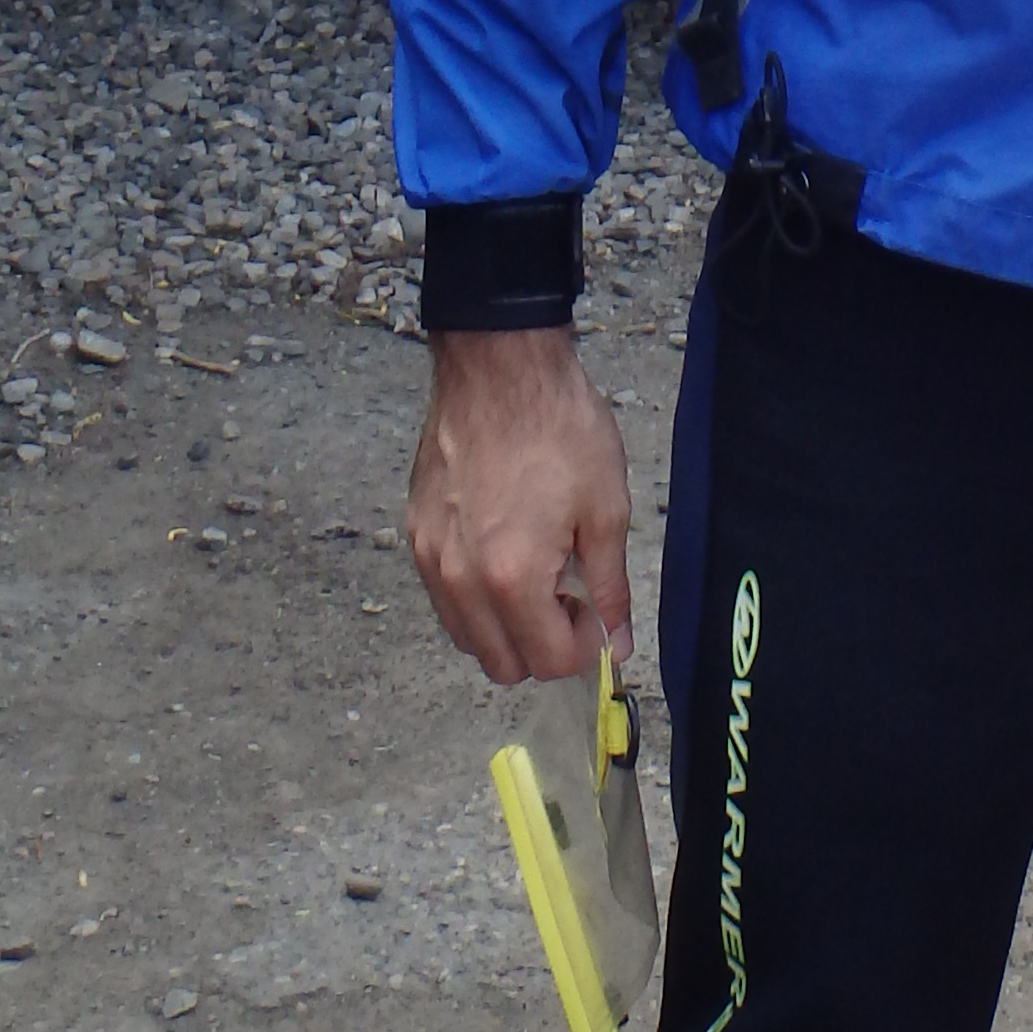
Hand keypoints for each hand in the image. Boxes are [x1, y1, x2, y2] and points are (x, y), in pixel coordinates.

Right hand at [407, 327, 634, 684]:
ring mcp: (431, 559)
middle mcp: (461, 580)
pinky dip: (477, 598)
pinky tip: (506, 552)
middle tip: (570, 597)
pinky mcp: (416, 536)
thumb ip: (610, 588)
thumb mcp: (606, 509)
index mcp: (512, 577)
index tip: (598, 615)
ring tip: (540, 572)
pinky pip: (445, 598)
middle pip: (500, 663)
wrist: (500, 368)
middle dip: (542, 647)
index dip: (583, 648)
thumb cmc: (558, 428)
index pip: (547, 661)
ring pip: (467, 637)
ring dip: (506, 627)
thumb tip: (616, 643)